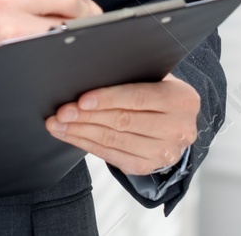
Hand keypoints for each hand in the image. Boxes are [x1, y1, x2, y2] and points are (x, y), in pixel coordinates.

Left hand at [45, 73, 200, 175]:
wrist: (176, 121)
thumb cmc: (156, 90)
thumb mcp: (153, 76)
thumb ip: (130, 75)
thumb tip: (88, 74)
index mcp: (182, 99)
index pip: (138, 98)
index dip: (108, 98)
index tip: (81, 100)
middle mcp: (179, 129)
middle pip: (123, 122)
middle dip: (87, 116)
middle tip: (61, 112)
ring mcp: (165, 152)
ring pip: (115, 141)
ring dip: (81, 132)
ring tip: (58, 124)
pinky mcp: (149, 166)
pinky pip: (113, 157)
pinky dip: (88, 145)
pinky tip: (71, 136)